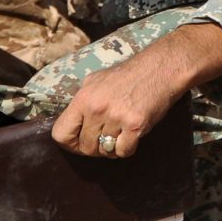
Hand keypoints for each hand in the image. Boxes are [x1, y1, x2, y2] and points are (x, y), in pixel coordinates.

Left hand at [50, 24, 221, 157]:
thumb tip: (71, 124)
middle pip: (84, 147)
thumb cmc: (128, 75)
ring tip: (119, 134)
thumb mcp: (96, 81)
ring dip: (111, 147)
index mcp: (83, 98)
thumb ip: (81, 103)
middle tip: (104, 139)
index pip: (61, 133)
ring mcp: (116, 117)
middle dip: (93, 148)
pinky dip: (127, 148)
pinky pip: (123, 152)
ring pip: (105, 151)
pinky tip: (131, 135)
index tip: (78, 143)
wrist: (159, 68)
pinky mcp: (135, 125)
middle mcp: (97, 109)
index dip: (68, 143)